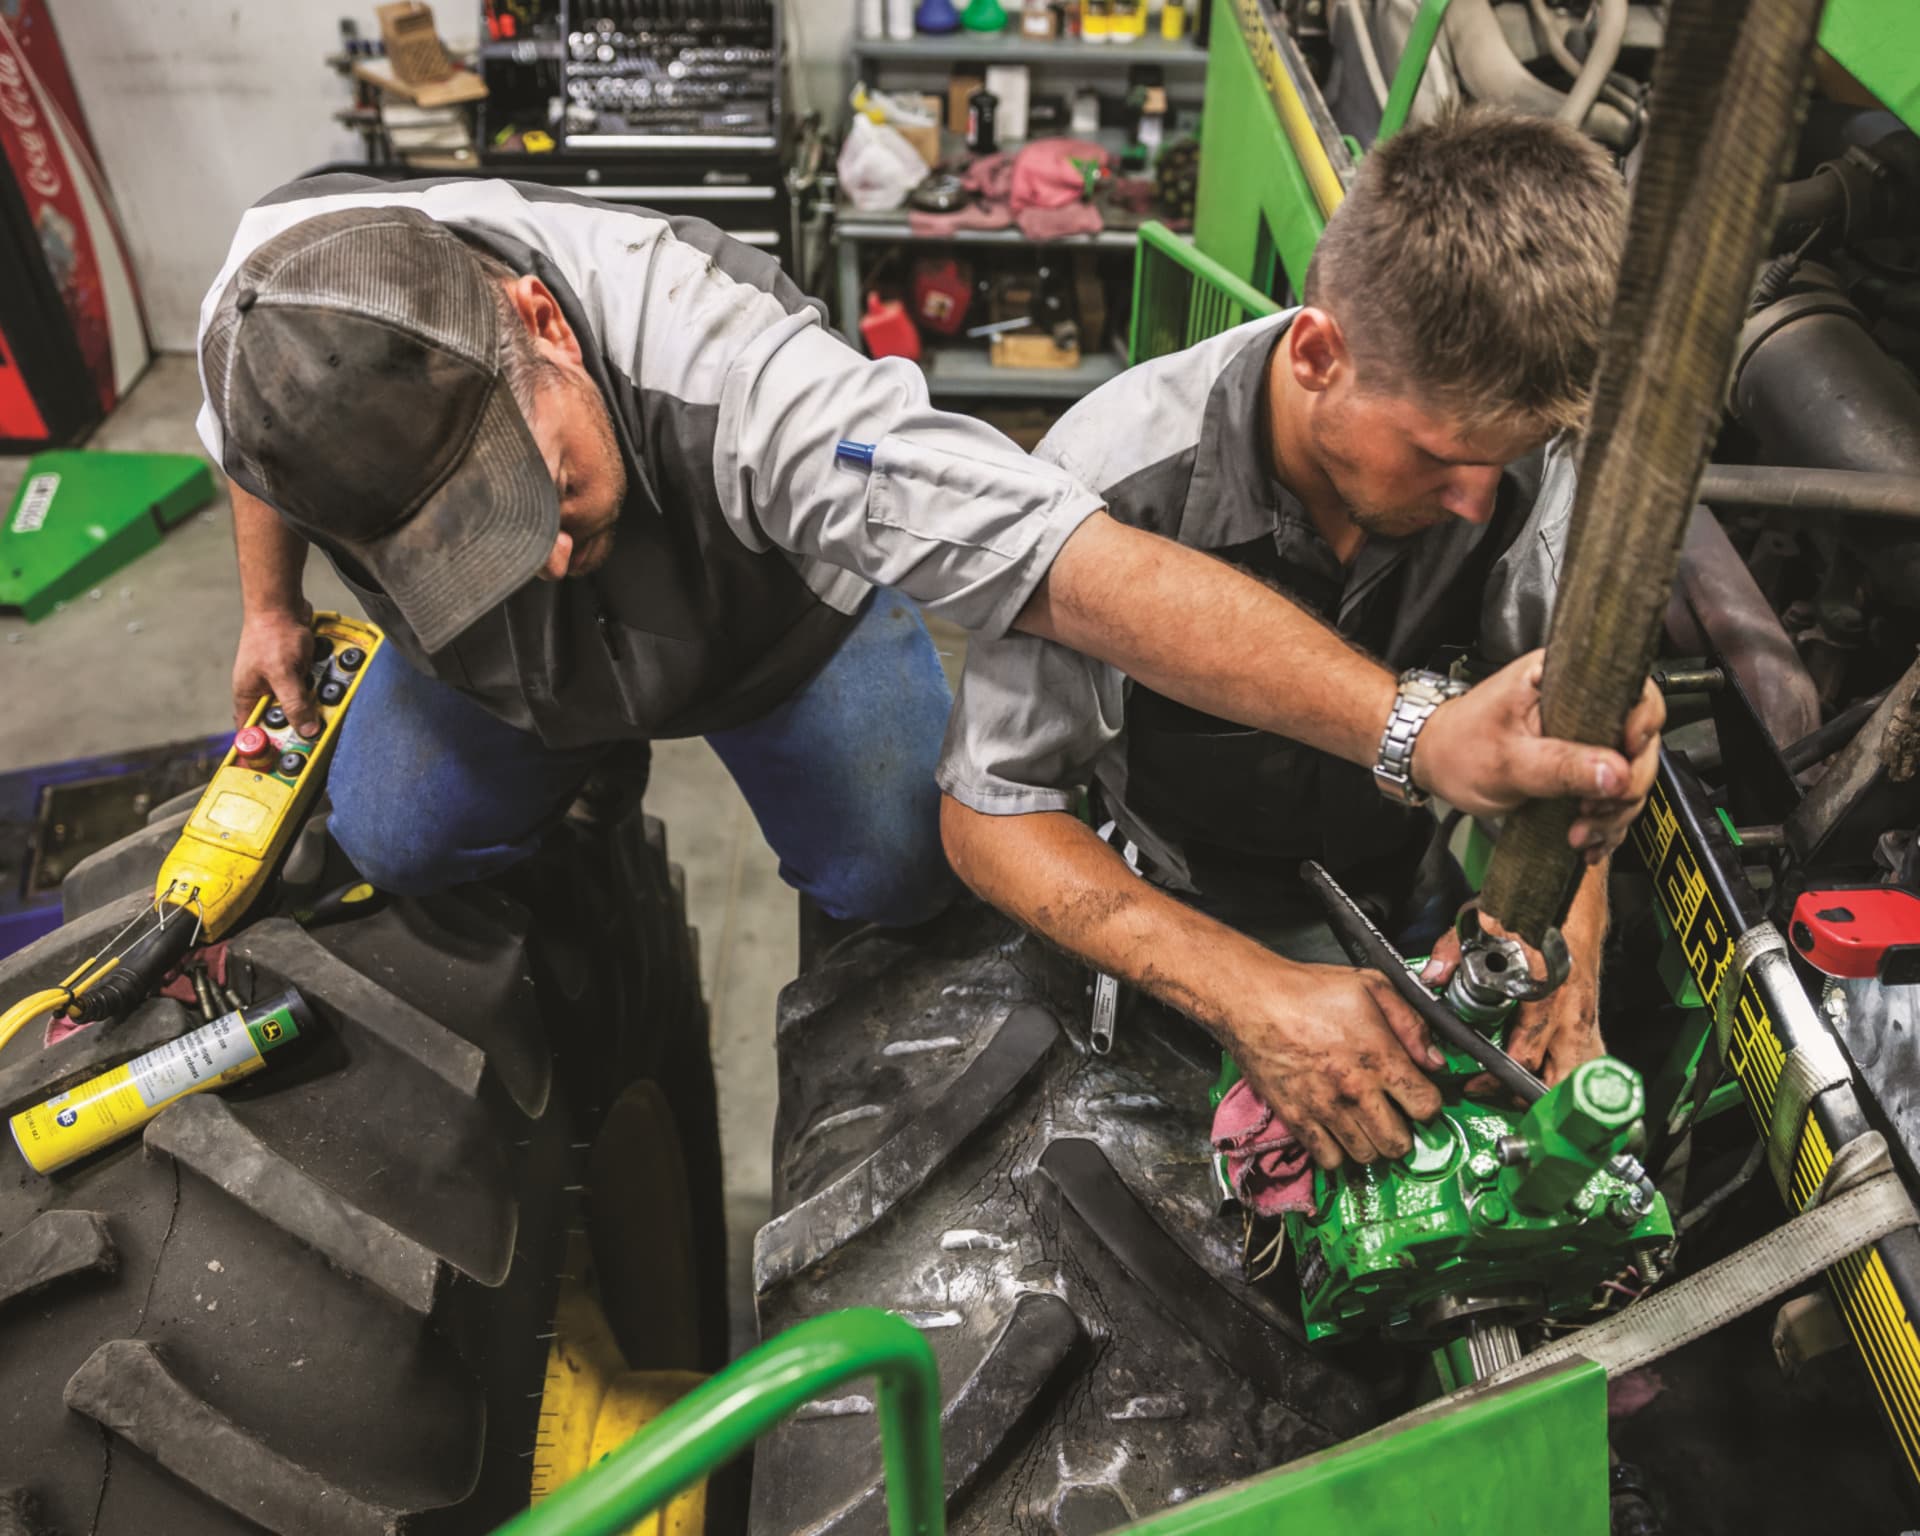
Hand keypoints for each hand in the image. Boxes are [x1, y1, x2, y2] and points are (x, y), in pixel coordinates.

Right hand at [232, 603, 319, 736]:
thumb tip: (308, 730)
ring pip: (300, 706)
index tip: (281, 766)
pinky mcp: (297, 672)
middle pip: (282, 722)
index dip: (265, 749)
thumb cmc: (272, 634)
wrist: (283, 604)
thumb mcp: (284, 674)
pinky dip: (320, 688)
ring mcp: (280, 682)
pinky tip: (331, 685)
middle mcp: (262, 692)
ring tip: (327, 703)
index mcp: (249, 697)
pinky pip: (311, 688)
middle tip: (317, 733)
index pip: (252, 733)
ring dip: (314, 706)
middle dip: (300, 727)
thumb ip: (295, 703)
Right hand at [1226, 957, 1446, 1169]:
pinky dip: (1337, 1152)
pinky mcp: (1296, 1119)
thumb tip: (1434, 1060)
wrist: (1252, 1000)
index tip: (1417, 1095)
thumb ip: (1411, 1023)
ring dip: (1371, 1142)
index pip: (1427, 1107)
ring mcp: (1324, 1109)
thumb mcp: (1371, 986)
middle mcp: (1355, 1090)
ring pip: (1367, 1156)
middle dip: (1403, 1130)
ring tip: (1364, 1121)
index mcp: (1380, 1057)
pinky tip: (1337, 1129)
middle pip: (1399, 1143)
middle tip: (1393, 1113)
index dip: (1428, 1102)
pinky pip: (1328, 1160)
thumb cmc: (1308, 990)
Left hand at [1414, 652, 1663, 858]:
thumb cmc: (1458, 747)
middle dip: (1626, 785)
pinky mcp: (1580, 765)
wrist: (1434, 764)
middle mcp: (1582, 702)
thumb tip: (1617, 773)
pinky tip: (1589, 840)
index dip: (1642, 725)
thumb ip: (1561, 766)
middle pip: (1639, 740)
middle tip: (1594, 811)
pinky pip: (1610, 793)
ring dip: (1614, 811)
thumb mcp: (1508, 761)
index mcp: (1563, 678)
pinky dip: (1605, 821)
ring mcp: (1584, 736)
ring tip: (1581, 832)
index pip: (1632, 690)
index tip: (1627, 759)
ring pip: (1628, 773)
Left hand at [1421, 912, 1605, 1091]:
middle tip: (1502, 1099)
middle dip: (1533, 1096)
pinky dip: (1574, 1075)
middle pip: (1564, 1076)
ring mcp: (1588, 1016)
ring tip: (1524, 1094)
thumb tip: (1431, 976)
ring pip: (1584, 1072)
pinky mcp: (1593, 1016)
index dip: (1499, 1077)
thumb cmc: (1533, 911)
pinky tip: (1550, 1080)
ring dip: (1557, 1090)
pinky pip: (1591, 1056)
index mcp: (1545, 992)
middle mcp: (1572, 1011)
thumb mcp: (1483, 922)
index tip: (1476, 1084)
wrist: (1575, 896)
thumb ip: (1452, 949)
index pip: (1527, 1052)